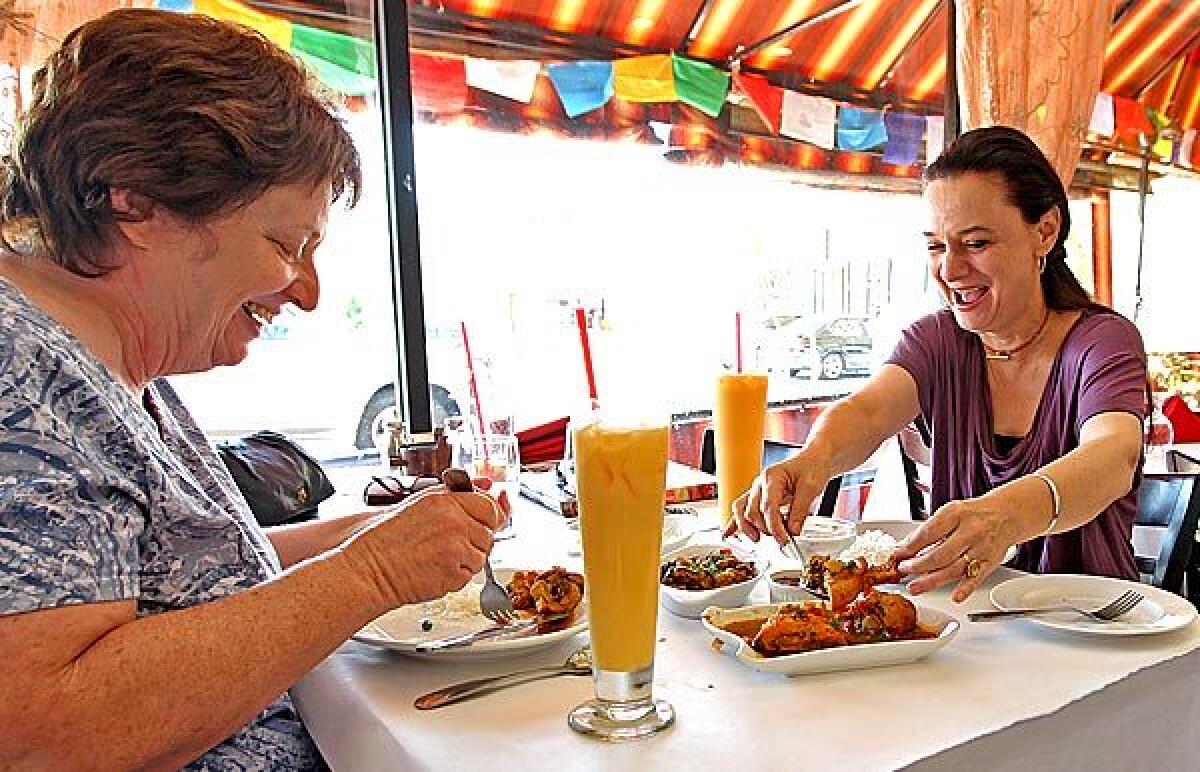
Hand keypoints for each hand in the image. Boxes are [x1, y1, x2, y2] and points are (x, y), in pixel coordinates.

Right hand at [341, 486, 501, 608]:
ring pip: (481, 557)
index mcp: (446, 501)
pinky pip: (468, 576)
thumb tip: (487, 485)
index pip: (489, 506)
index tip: (480, 523)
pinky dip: (455, 577)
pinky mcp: (453, 574)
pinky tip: (434, 570)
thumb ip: (457, 494)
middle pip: (489, 533)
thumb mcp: (421, 503)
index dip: (487, 517)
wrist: (368, 569)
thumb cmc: (386, 539)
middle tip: (450, 544)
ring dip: (466, 560)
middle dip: (476, 540)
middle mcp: (454, 522)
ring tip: (437, 557)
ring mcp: (456, 549)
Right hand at [723, 455, 830, 545]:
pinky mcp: (757, 497)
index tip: (785, 539)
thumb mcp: (811, 488)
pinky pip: (740, 510)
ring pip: (741, 510)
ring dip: (747, 527)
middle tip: (783, 539)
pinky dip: (734, 522)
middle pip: (752, 511)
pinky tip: (728, 533)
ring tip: (758, 539)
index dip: (775, 526)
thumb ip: (800, 510)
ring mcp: (756, 490)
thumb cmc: (811, 468)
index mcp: (771, 477)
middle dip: (766, 528)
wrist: (812, 460)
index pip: (768, 507)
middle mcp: (760, 483)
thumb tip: (792, 531)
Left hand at [893, 496, 1017, 601]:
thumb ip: (929, 530)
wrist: (1006, 514)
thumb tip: (905, 547)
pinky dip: (965, 589)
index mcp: (955, 514)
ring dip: (932, 580)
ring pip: (954, 569)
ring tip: (915, 587)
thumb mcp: (950, 513)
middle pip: (940, 554)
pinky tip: (955, 597)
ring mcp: (980, 548)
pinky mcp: (989, 562)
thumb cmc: (974, 515)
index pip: (927, 533)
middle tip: (904, 570)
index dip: (909, 547)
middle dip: (918, 565)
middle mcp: (970, 531)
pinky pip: (977, 578)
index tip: (896, 555)